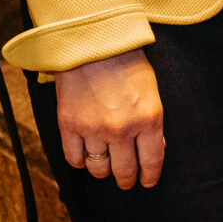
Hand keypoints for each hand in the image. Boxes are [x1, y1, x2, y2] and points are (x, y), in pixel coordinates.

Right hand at [52, 49, 165, 189]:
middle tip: (126, 179)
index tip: (147, 181)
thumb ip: (151, 121)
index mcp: (148, 118)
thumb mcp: (150, 89)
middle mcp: (121, 129)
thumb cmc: (125, 60)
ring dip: (103, 170)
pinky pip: (74, 159)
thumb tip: (153, 148)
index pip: (151, 162)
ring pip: (98, 169)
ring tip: (105, 165)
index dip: (149, 176)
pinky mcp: (69, 125)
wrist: (92, 40)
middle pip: (124, 172)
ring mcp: (93, 129)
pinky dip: (80, 161)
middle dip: (127, 179)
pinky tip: (85, 154)